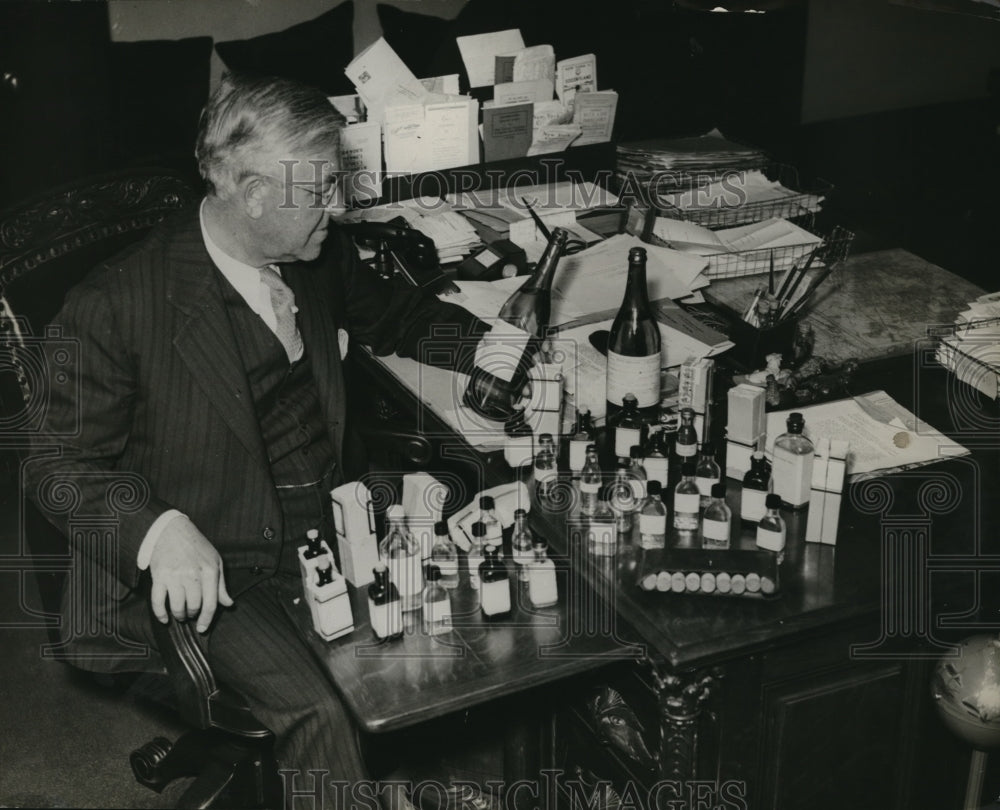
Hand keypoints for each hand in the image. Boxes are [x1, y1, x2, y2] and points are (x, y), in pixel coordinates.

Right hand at [148, 515, 232, 632]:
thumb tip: (228, 604)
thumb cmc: (196, 546)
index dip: (207, 619)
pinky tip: (164, 618)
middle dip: (192, 615)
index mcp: (210, 571)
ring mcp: (174, 576)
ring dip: (179, 615)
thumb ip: (221, 585)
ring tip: (180, 614)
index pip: (211, 603)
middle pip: (194, 606)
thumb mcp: (215, 561)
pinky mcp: (159, 576)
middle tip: (191, 614)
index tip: (202, 628)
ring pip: (177, 606)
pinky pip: (158, 601)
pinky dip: (160, 614)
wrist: (172, 530)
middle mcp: (193, 575)